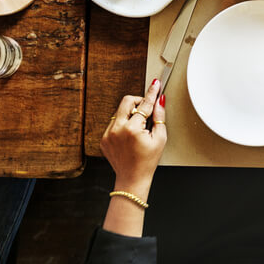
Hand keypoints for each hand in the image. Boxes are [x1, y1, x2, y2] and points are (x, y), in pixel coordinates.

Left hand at [101, 79, 166, 197]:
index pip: (145, 104)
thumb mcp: (160, 139)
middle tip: (146, 110)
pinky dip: (123, 123)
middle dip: (138, 101)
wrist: (132, 178)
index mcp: (132, 129)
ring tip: (138, 128)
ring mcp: (108, 134)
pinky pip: (114, 122)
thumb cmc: (147, 162)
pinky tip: (130, 135)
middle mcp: (117, 129)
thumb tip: (160, 101)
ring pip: (120, 111)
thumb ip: (159, 117)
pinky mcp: (103, 138)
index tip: (155, 84)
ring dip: (130, 114)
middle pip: (127, 101)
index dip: (152, 93)